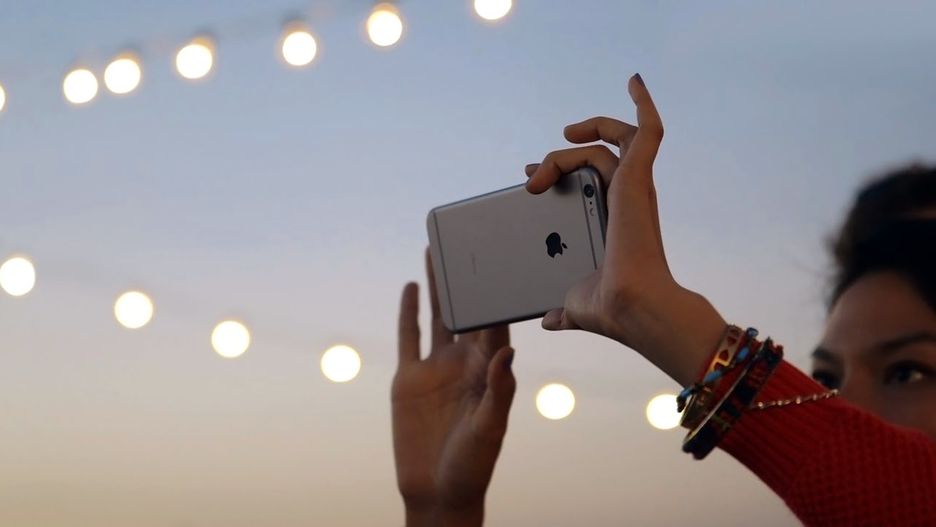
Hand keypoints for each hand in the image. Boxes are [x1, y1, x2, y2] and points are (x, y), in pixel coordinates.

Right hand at [392, 252, 516, 526]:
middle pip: (466, 311)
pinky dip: (408, 311)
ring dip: (437, 285)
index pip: (494, 324)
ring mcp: (436, 368)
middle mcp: (463, 363)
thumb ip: (498, 389)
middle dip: (466, 278)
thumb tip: (509, 349)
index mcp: (489, 371)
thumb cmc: (473, 464)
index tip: (502, 262)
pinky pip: (409, 337)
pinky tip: (410, 287)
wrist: (436, 490)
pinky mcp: (409, 378)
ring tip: (435, 252)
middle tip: (466, 242)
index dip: (498, 294)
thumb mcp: (490, 428)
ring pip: (437, 316)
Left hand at [525, 74, 725, 386]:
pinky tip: (635, 81)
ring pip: (608, 143)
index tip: (530, 182)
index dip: (558, 174)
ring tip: (559, 137)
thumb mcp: (574, 303)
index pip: (590, 183)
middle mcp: (627, 203)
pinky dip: (643, 103)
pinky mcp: (636, 179)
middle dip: (562, 157)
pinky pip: (646, 132)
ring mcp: (634, 189)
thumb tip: (548, 320)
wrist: (629, 308)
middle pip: (598, 159)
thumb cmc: (612, 309)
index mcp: (615, 223)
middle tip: (531, 172)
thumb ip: (564, 307)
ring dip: (575, 143)